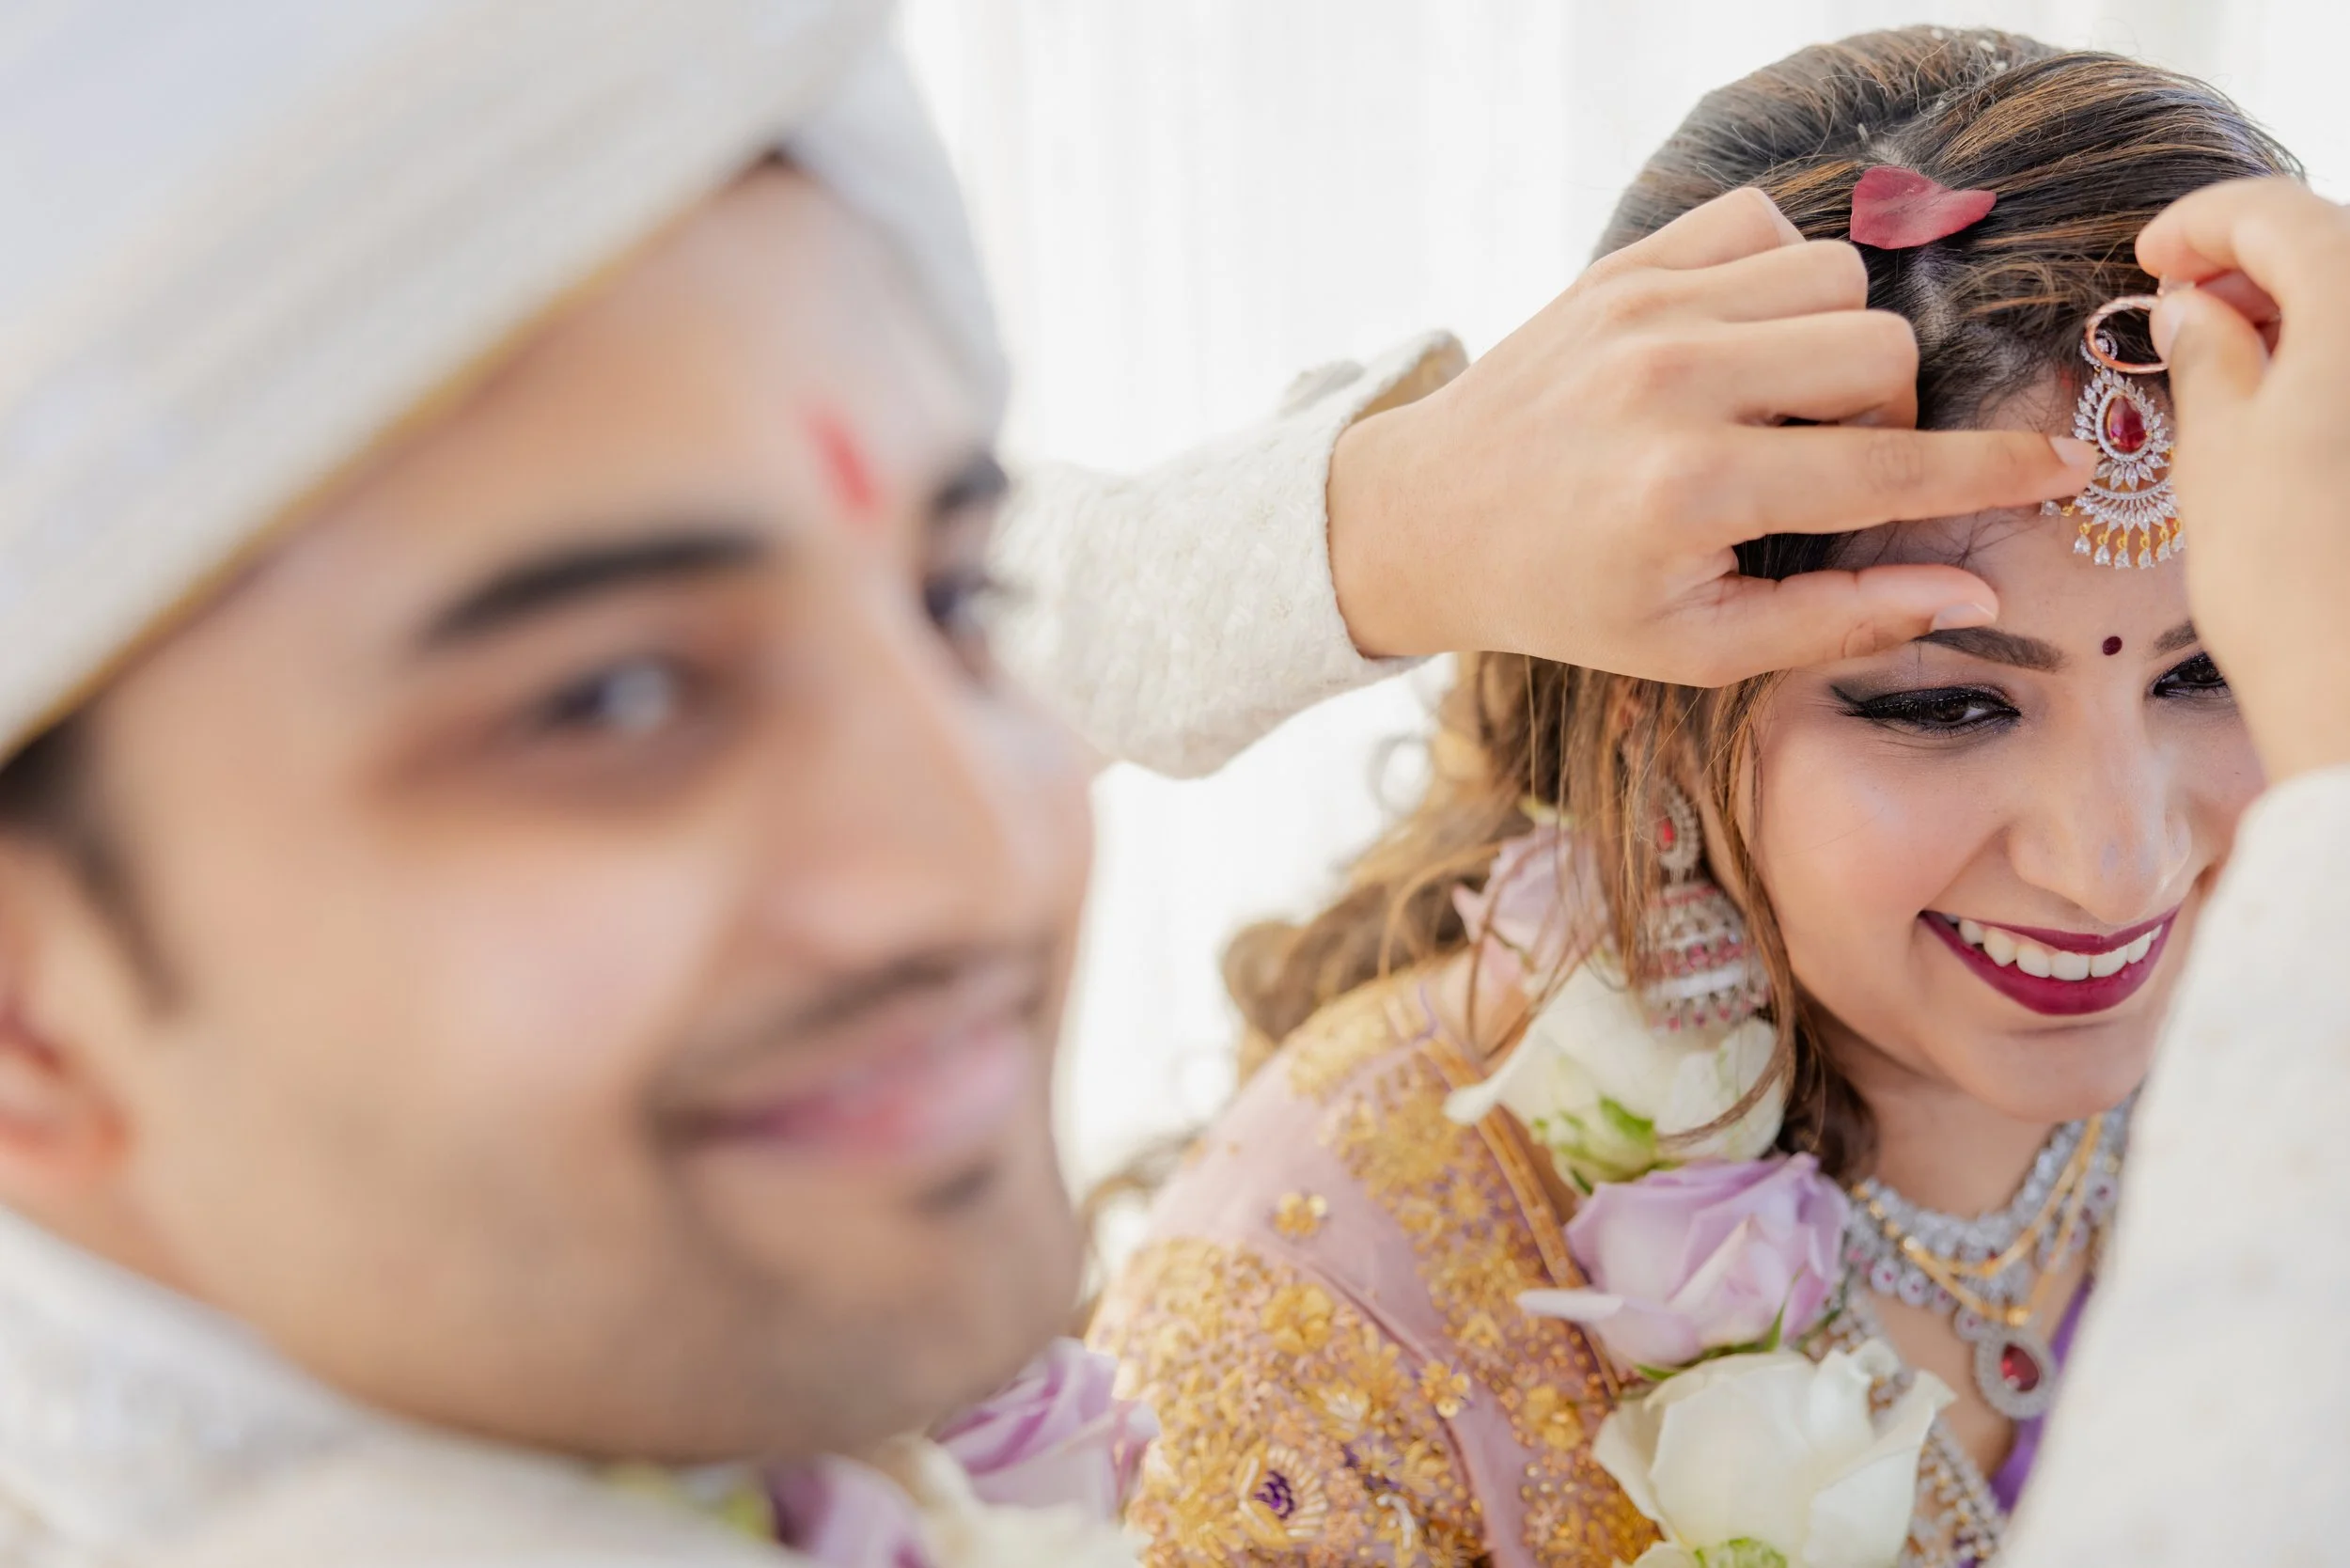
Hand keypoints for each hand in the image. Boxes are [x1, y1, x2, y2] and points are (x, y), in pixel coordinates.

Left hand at [1327, 187, 2099, 685]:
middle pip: (1879, 349)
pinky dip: (1780, 279)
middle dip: (1887, 413)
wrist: (1429, 519)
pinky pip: (1765, 226)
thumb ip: (1838, 620)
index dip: (1990, 474)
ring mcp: (1643, 309)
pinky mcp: (1622, 265)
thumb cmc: (1567, 597)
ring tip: (1781, 409)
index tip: (2062, 471)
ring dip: (1837, 346)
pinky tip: (1742, 345)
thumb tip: (1972, 595)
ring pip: (1835, 278)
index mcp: (1689, 492)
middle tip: (1830, 464)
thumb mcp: (1695, 648)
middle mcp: (1671, 383)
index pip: (1886, 468)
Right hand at [2140, 178, 2349, 781]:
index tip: (2149, 256)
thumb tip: (2191, 305)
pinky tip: (2293, 398)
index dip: (2203, 222)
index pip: (2277, 214)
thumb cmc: (2286, 573)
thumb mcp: (2219, 450)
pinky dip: (2338, 355)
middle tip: (2180, 303)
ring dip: (2301, 305)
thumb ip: (2208, 354)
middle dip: (2254, 259)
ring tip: (2231, 354)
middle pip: (2338, 244)